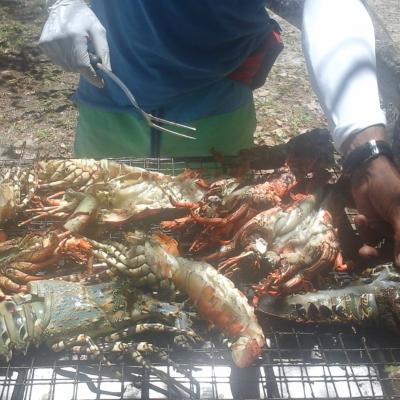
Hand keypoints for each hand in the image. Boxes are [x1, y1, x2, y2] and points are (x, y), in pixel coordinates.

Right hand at [39, 0, 109, 86]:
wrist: (62, 5)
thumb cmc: (84, 18)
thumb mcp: (99, 31)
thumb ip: (104, 52)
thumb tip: (108, 71)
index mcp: (73, 37)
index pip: (82, 65)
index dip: (92, 76)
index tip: (101, 83)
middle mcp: (58, 41)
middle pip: (76, 68)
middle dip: (86, 68)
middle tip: (91, 56)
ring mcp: (49, 43)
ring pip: (67, 67)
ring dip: (77, 64)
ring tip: (80, 50)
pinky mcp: (43, 45)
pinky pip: (59, 62)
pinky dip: (68, 60)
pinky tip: (70, 48)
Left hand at [343, 127, 399, 265]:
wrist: (365, 174)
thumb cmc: (389, 188)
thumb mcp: (398, 213)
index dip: (398, 257)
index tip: (394, 267)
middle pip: (395, 251)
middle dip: (382, 255)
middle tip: (369, 255)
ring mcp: (387, 229)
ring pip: (381, 248)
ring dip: (371, 246)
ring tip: (364, 247)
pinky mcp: (372, 226)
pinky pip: (368, 238)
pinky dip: (364, 230)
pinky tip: (361, 218)